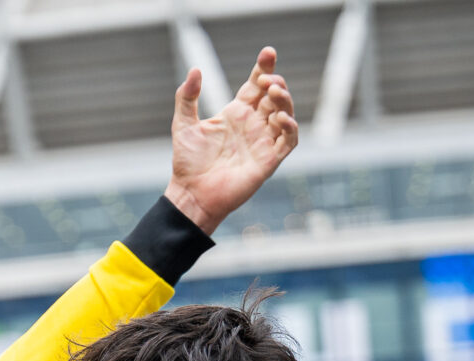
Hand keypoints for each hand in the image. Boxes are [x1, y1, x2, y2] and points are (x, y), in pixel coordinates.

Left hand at [163, 48, 299, 235]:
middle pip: (274, 96)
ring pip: (285, 113)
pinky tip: (279, 118)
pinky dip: (289, 127)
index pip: (256, 85)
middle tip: (266, 80)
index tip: (267, 53)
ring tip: (273, 92)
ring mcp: (262, 141)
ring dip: (285, 100)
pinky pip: (288, 140)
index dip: (264, 68)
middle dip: (275, 82)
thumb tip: (195, 70)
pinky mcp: (269, 160)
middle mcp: (253, 125)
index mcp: (236, 113)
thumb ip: (187, 97)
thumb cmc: (187, 162)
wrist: (190, 194)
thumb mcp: (183, 124)